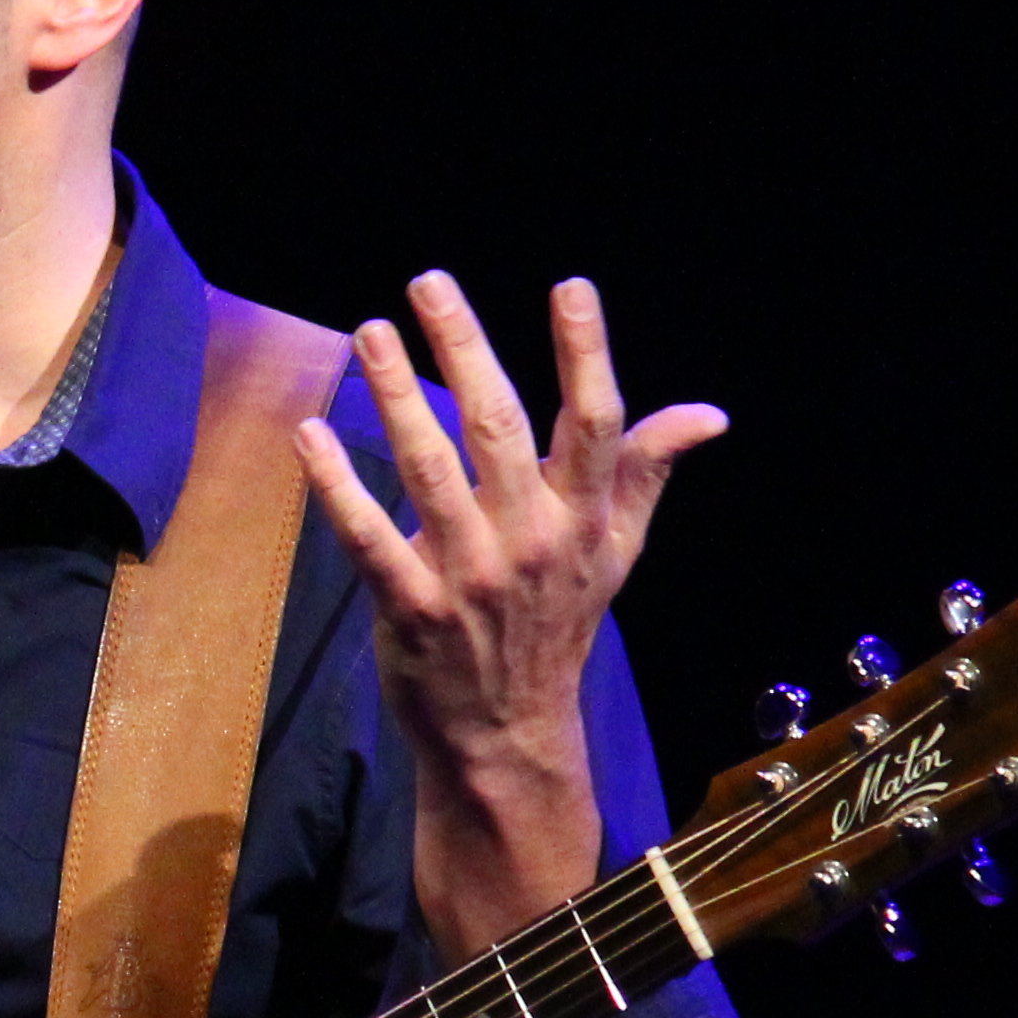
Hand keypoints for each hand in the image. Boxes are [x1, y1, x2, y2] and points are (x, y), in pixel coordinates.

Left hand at [292, 273, 728, 953]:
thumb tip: (708, 414)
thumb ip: (646, 474)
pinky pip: (367, 537)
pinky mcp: (411, 608)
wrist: (509, 736)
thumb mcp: (616, 555)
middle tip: (429, 282)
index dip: (585, 353)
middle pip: (499, 425)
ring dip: (396, 394)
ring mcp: (469, 576)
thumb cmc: (557, 628)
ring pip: (428, 467)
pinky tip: (309, 433)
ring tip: (370, 333)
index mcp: (582, 521)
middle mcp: (530, 541)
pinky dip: (336, 484)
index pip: (594, 424)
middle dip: (465, 346)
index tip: (571, 288)